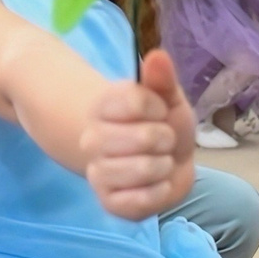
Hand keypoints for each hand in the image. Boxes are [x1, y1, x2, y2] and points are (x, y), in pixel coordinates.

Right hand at [81, 49, 194, 219]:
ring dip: (163, 167)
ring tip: (160, 163)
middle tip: (163, 141)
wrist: (164, 161)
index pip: (136, 100)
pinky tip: (156, 185)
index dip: (159, 107)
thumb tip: (157, 55)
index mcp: (102, 106)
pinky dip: (159, 192)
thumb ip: (161, 78)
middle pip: (144, 137)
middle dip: (166, 139)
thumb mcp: (167, 98)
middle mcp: (91, 139)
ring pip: (143, 169)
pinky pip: (140, 200)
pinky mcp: (108, 202)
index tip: (160, 112)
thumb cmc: (163, 124)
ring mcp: (97, 172)